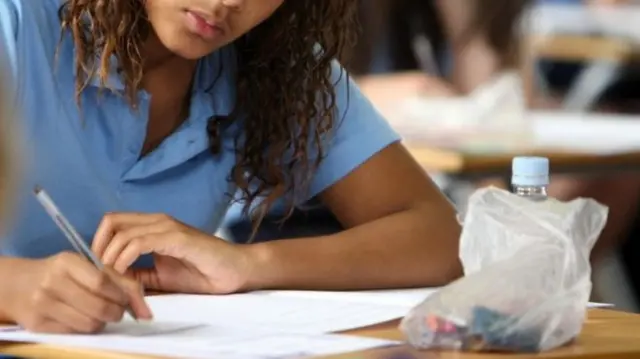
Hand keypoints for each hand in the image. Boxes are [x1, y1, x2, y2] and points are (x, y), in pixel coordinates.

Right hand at [5, 253, 151, 332]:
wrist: (19, 285)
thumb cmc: (61, 273)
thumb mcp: (86, 266)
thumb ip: (117, 280)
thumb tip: (146, 311)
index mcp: (67, 262)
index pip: (103, 282)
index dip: (121, 295)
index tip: (128, 299)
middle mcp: (52, 282)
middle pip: (99, 307)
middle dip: (116, 312)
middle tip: (118, 310)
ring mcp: (43, 304)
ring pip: (89, 324)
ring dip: (102, 322)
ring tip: (101, 314)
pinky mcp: (38, 324)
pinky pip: (75, 332)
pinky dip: (86, 328)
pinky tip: (84, 318)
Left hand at [91, 213, 252, 293]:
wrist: (233, 272)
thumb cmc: (202, 273)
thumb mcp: (160, 276)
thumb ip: (137, 274)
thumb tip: (110, 277)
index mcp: (153, 227)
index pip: (113, 222)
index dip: (99, 243)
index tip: (98, 267)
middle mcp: (158, 221)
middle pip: (111, 221)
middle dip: (99, 247)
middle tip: (101, 271)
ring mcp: (167, 227)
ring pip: (122, 232)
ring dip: (110, 256)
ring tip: (113, 276)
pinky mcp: (177, 238)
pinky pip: (139, 243)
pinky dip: (125, 258)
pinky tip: (125, 272)